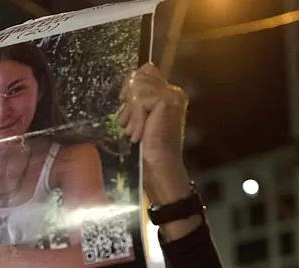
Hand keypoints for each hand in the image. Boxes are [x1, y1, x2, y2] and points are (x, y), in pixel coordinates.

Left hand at [118, 63, 190, 204]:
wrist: (160, 165)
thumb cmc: (150, 147)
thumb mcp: (140, 117)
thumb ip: (138, 101)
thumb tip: (126, 90)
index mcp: (170, 94)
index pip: (147, 70)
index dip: (131, 84)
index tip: (124, 102)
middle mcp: (174, 92)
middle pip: (141, 74)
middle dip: (129, 97)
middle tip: (126, 120)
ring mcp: (172, 96)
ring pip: (138, 86)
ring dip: (131, 111)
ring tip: (133, 130)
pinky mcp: (167, 102)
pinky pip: (140, 100)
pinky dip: (135, 118)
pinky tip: (138, 134)